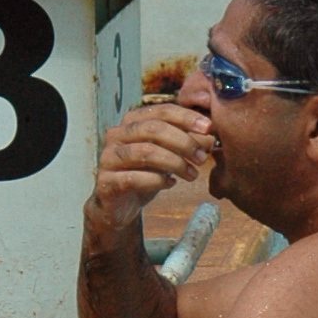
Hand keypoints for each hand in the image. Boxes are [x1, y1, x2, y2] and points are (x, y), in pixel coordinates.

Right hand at [85, 100, 212, 247]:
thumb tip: (211, 135)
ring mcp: (109, 157)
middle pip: (154, 129)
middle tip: (202, 157)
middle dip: (183, 142)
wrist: (120, 206)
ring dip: (174, 163)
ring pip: (145, 152)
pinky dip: (157, 181)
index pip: (162, 111)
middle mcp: (117, 134)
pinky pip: (134, 178)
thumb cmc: (146, 174)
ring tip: (192, 174)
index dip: (187, 118)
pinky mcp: (106, 181)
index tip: (209, 128)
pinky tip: (170, 184)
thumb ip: (186, 143)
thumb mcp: (170, 156)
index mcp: (133, 121)